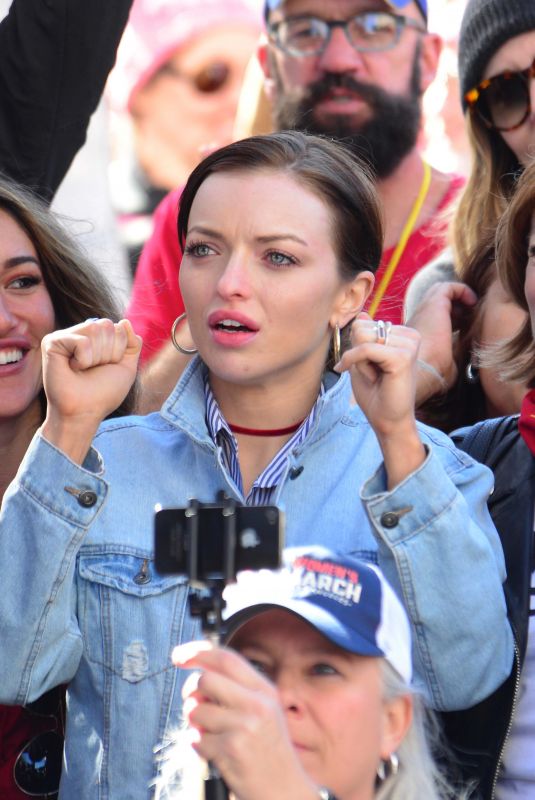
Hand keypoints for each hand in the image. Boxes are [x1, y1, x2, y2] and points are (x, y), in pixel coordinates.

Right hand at [41, 318, 141, 461]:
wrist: (85, 411)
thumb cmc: (104, 393)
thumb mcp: (126, 367)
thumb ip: (132, 344)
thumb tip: (124, 322)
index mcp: (97, 337)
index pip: (119, 328)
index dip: (119, 351)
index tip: (106, 368)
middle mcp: (80, 333)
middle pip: (107, 325)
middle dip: (109, 352)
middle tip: (93, 370)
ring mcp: (65, 336)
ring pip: (95, 329)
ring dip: (96, 357)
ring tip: (83, 369)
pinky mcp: (52, 342)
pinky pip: (82, 341)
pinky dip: (84, 359)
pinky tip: (73, 368)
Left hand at [173, 642, 318, 799]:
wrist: (284, 789)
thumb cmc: (270, 751)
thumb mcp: (265, 710)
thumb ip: (238, 688)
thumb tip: (201, 672)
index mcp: (264, 690)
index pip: (226, 658)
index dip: (198, 652)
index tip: (180, 655)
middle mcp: (256, 704)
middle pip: (205, 680)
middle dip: (190, 691)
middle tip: (195, 702)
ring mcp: (244, 726)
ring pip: (196, 710)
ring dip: (195, 723)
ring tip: (212, 733)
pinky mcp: (231, 749)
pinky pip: (196, 738)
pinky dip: (199, 745)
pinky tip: (216, 751)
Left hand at [336, 313, 425, 487]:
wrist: (388, 422)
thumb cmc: (376, 395)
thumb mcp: (363, 361)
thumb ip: (362, 338)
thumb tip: (362, 315)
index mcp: (403, 335)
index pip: (364, 324)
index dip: (357, 348)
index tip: (372, 368)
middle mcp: (410, 336)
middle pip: (362, 328)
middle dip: (358, 354)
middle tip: (374, 374)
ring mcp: (409, 345)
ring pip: (363, 337)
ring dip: (361, 362)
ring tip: (377, 377)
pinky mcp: (403, 357)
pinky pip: (365, 349)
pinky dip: (357, 363)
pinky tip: (368, 378)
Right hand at [405, 281, 476, 404]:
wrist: (423, 370)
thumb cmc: (432, 373)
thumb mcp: (447, 366)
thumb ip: (456, 359)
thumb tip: (469, 359)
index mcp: (422, 334)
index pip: (438, 319)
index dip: (455, 320)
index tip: (468, 329)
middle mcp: (421, 319)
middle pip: (439, 302)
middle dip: (456, 305)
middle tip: (470, 317)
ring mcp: (425, 309)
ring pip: (441, 291)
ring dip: (458, 296)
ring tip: (472, 307)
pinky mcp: (434, 303)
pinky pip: (449, 287)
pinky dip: (462, 290)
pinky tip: (473, 302)